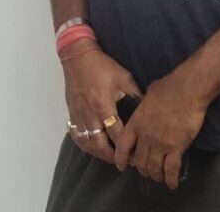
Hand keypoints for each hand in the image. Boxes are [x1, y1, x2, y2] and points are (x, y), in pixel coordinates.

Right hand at [60, 45, 139, 166]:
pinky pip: (76, 136)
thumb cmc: (102, 66)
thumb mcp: (124, 77)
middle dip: (112, 156)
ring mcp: (79, 115)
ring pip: (87, 143)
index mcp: (103, 105)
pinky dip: (85, 145)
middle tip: (123, 161)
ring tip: (110, 156)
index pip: (116, 134)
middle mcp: (90, 114)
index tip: (136, 153)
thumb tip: (147, 108)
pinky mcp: (72, 114)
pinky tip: (93, 147)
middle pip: (99, 145)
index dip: (126, 147)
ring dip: (99, 153)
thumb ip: (135, 94)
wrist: (78, 57)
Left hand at [122, 73, 209, 189]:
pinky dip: (170, 179)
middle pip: (139, 161)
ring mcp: (160, 144)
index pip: (123, 146)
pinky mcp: (177, 148)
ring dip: (154, 175)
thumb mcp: (148, 95)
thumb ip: (144, 105)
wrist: (186, 91)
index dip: (120, 159)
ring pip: (153, 167)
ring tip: (157, 177)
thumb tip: (146, 102)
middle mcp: (145, 137)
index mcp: (136, 123)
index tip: (121, 166)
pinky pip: (171, 168)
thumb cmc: (168, 88)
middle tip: (145, 171)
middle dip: (141, 169)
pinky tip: (172, 184)